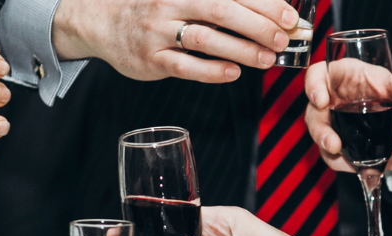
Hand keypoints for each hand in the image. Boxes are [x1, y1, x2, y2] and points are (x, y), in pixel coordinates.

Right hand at [53, 0, 298, 82]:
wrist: (101, 22)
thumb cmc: (154, 9)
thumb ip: (218, 2)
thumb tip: (266, 8)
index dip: (264, 3)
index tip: (289, 15)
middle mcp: (171, 3)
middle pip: (222, 10)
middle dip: (258, 24)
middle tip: (283, 37)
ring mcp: (159, 32)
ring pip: (206, 38)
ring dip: (242, 49)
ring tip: (267, 58)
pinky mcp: (151, 59)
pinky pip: (185, 66)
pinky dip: (212, 70)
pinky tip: (233, 72)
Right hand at [305, 65, 391, 171]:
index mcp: (352, 77)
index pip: (322, 74)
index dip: (315, 84)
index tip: (321, 100)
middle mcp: (340, 100)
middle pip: (314, 109)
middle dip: (318, 125)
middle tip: (332, 141)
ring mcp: (340, 124)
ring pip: (318, 133)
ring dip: (324, 144)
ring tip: (337, 151)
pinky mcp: (345, 146)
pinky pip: (332, 157)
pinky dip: (340, 163)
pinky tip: (355, 166)